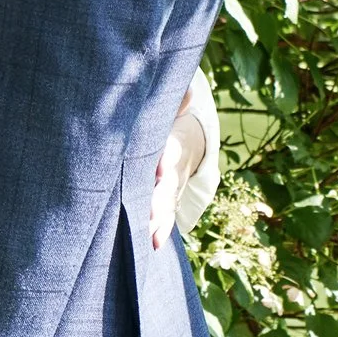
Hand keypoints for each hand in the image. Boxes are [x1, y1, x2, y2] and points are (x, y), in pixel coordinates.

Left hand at [150, 96, 207, 250]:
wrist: (184, 146)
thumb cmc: (163, 127)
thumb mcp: (167, 115)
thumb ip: (174, 104)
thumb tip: (188, 92)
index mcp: (169, 146)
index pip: (169, 153)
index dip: (165, 161)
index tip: (159, 170)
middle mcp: (171, 170)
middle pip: (168, 186)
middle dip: (160, 199)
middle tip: (149, 213)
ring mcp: (170, 189)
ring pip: (166, 205)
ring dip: (158, 220)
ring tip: (149, 236)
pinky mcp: (166, 203)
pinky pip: (165, 218)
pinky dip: (161, 231)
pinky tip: (155, 244)